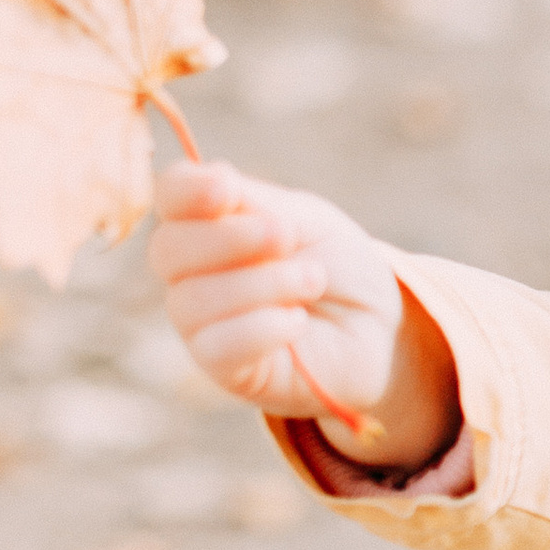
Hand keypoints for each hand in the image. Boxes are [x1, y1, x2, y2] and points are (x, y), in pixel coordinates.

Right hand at [150, 162, 460, 466]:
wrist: (380, 326)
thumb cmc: (338, 267)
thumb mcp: (304, 219)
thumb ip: (254, 203)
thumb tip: (214, 179)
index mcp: (207, 224)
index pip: (169, 197)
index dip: (187, 190)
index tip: (228, 187)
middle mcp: (191, 274)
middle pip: (168, 250)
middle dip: (230, 238)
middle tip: (286, 236)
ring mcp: (202, 325)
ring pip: (194, 302)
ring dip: (262, 284)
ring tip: (312, 280)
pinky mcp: (225, 370)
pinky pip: (216, 349)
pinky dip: (262, 328)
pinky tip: (299, 322)